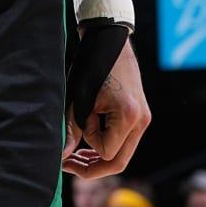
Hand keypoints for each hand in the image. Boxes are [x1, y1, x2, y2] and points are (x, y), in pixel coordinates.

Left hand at [62, 36, 149, 176]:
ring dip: (100, 156)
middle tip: (69, 164)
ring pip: (123, 153)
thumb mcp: (77, 97)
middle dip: (93, 167)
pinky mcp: (140, 115)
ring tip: (76, 153)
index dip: (88, 144)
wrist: (109, 39)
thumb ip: (71, 129)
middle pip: (119, 161)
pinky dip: (108, 142)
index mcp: (129, 116)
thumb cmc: (91, 64)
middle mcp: (141, 121)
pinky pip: (125, 140)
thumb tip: (61, 156)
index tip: (80, 123)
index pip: (107, 152)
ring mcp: (143, 119)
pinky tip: (90, 136)